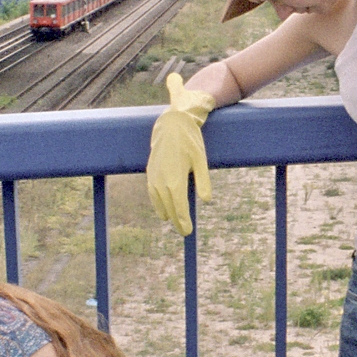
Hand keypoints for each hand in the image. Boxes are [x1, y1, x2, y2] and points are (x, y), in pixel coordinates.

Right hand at [146, 73, 215, 236]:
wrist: (171, 125)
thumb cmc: (190, 142)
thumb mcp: (201, 161)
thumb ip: (203, 181)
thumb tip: (206, 200)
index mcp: (175, 180)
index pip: (179, 208)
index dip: (183, 222)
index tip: (188, 231)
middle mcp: (162, 181)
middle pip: (169, 209)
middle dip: (177, 221)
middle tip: (185, 231)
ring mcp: (154, 177)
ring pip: (159, 203)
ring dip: (167, 213)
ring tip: (176, 221)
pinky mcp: (149, 172)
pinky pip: (152, 194)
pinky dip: (158, 203)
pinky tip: (164, 208)